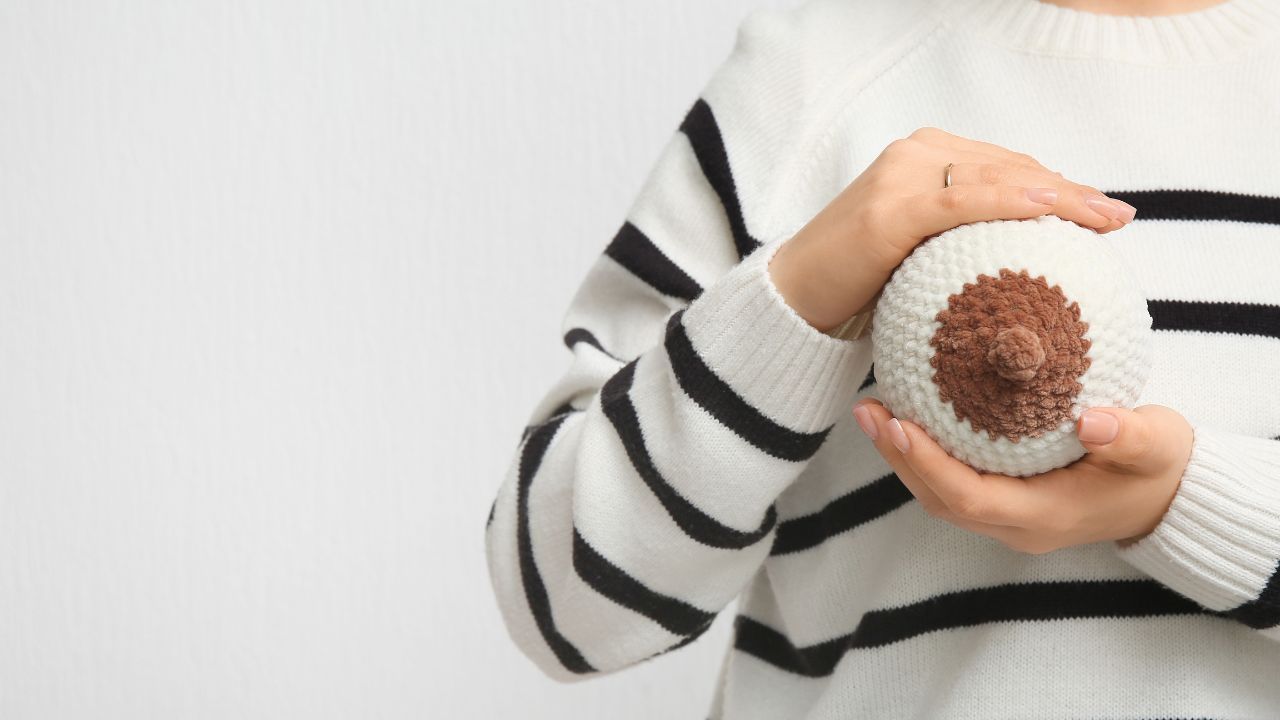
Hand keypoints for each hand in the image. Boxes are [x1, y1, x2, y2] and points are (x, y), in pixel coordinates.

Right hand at [768, 127, 1136, 331]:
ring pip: (997, 176)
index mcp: (924, 158)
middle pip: (1011, 166)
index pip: (1007, 167)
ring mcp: (901, 175)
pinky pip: (964, 202)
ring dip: (1057, 195)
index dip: (1059, 186)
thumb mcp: (919, 257)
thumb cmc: (858, 287)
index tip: (1104, 213)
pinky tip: (1051, 210)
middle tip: (1119, 218)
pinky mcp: (890, 208)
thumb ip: (961, 244)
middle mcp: (915, 154)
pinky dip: (1013, 203)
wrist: (795, 298)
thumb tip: (1022, 269)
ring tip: (1103, 220)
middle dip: (1070, 190)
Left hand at [851, 399, 1194, 553]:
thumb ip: (1129, 436)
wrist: (1169, 498)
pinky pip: (953, 482)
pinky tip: (908, 412)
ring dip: (904, 455)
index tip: (897, 423)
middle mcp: (1017, 526)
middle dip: (899, 457)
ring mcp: (1009, 518)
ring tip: (873, 409)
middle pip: (940, 499)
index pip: (969, 498)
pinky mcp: (1006, 501)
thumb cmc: (1161, 468)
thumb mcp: (1158, 446)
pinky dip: (926, 453)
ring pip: (940, 494)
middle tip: (868, 409)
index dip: (928, 464)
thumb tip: (1091, 421)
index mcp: (1045, 517)